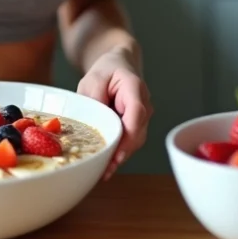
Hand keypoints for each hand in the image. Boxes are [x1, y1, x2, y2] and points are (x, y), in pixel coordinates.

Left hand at [76, 48, 151, 179]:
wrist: (117, 66)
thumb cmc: (106, 71)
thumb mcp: (93, 78)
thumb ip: (94, 97)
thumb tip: (95, 120)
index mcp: (134, 87)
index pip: (137, 113)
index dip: (129, 135)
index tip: (117, 152)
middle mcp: (144, 103)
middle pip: (137, 132)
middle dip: (122, 152)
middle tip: (105, 170)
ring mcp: (142, 116)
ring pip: (135, 140)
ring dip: (120, 156)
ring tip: (103, 172)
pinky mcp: (135, 126)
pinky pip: (129, 141)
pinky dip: (118, 152)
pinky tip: (106, 166)